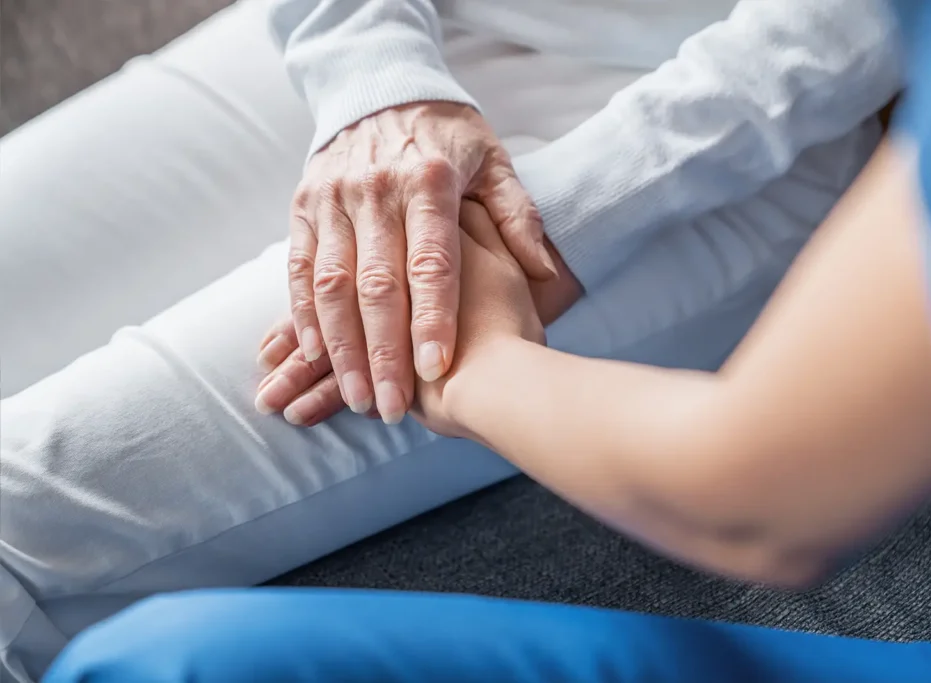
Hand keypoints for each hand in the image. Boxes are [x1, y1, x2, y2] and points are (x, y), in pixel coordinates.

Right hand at [287, 102, 554, 424]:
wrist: (380, 86)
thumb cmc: (447, 134)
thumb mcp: (493, 161)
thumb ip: (516, 214)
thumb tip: (545, 270)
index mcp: (429, 182)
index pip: (432, 264)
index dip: (433, 321)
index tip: (439, 371)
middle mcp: (376, 190)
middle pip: (378, 285)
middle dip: (383, 353)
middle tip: (390, 407)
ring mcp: (334, 198)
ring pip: (332, 285)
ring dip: (341, 348)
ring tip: (357, 397)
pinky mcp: (304, 205)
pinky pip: (298, 268)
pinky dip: (304, 314)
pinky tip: (316, 355)